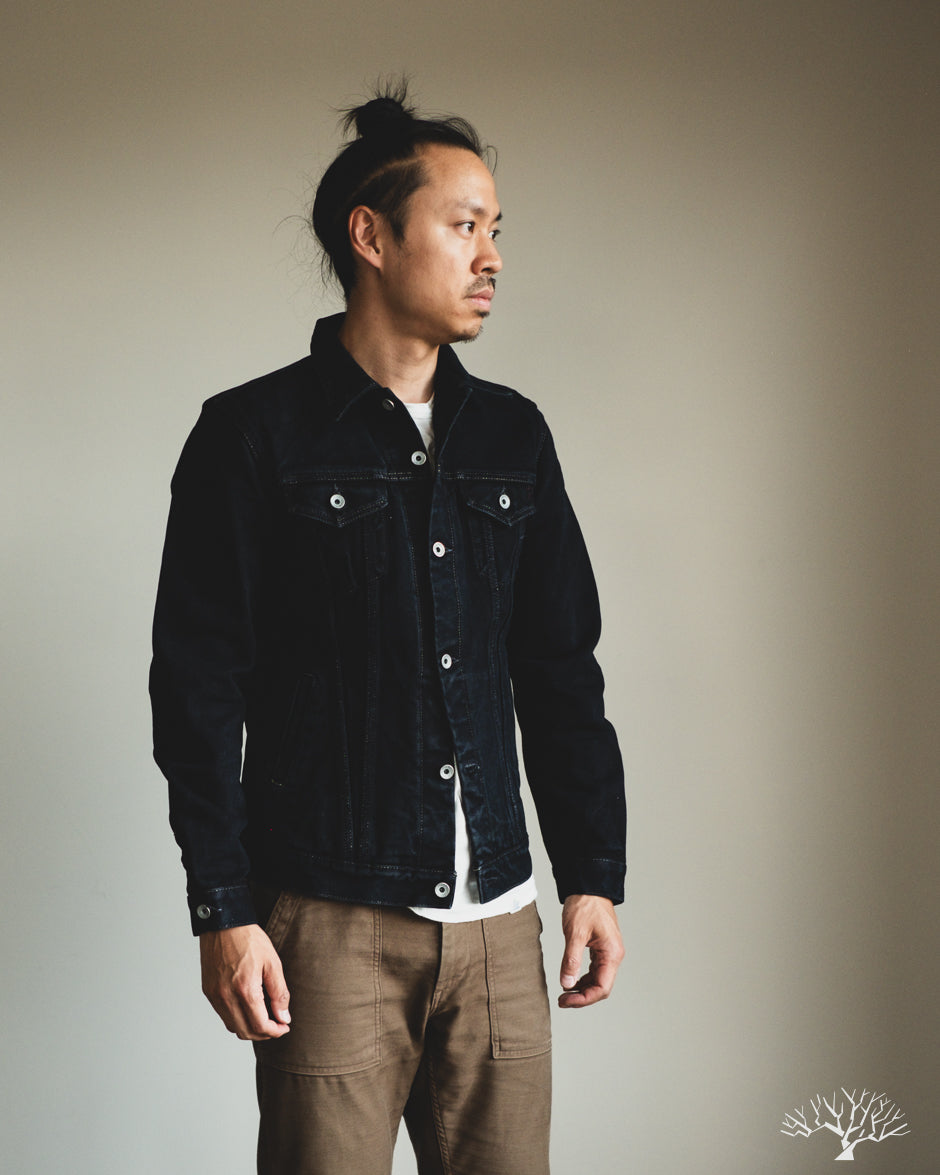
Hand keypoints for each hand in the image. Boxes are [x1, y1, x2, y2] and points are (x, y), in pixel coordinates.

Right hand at [200, 923, 290, 1039]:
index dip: (275, 1031)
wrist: (223, 924)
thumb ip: (279, 993)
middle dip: (264, 1033)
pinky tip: (248, 1007)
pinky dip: (237, 1018)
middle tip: (276, 1024)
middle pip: (246, 1032)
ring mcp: (215, 996)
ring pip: (233, 1027)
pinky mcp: (208, 992)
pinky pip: (223, 1015)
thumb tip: (284, 1017)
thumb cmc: (249, 939)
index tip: (284, 1027)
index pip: (260, 1026)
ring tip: (264, 1016)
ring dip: (249, 1028)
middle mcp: (226, 997)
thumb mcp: (272, 963)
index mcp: (245, 990)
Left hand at [558, 894, 623, 1008]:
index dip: (584, 999)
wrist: (588, 886)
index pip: (602, 987)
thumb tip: (567, 984)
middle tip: (562, 1001)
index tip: (566, 1001)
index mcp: (611, 953)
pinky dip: (583, 978)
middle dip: (582, 997)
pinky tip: (571, 980)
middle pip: (601, 987)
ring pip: (598, 980)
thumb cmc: (585, 905)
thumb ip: (571, 960)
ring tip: (564, 993)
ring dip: (582, 989)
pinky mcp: (601, 948)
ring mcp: (608, 952)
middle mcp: (613, 955)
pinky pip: (595, 970)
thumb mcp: (575, 933)